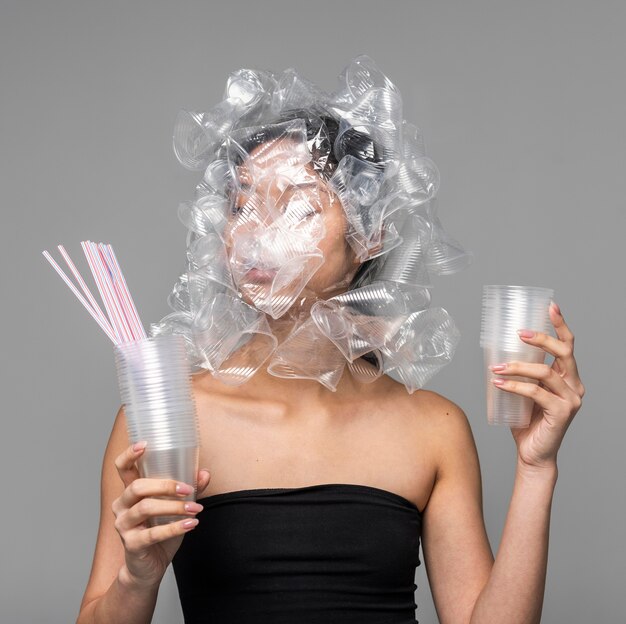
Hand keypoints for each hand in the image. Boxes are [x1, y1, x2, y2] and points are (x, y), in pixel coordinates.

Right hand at [111, 442, 210, 589]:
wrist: (148, 568)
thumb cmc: (159, 531)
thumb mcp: (175, 508)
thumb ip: (188, 490)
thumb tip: (205, 473)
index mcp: (131, 492)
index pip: (123, 468)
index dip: (130, 454)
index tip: (145, 444)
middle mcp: (122, 505)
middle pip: (137, 486)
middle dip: (165, 485)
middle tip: (188, 488)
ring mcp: (124, 525)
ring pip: (146, 508)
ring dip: (174, 507)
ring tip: (195, 508)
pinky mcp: (132, 544)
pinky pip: (152, 534)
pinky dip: (175, 527)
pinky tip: (191, 524)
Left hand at [488, 301, 584, 471]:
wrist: (532, 454)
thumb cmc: (526, 422)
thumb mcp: (523, 392)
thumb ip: (519, 375)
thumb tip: (494, 354)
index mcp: (567, 377)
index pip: (568, 345)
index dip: (561, 324)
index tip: (550, 306)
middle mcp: (574, 385)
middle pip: (563, 352)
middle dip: (541, 338)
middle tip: (518, 333)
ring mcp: (571, 400)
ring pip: (544, 372)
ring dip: (516, 367)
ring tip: (495, 368)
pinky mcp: (562, 413)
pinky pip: (535, 392)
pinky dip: (514, 386)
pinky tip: (497, 384)